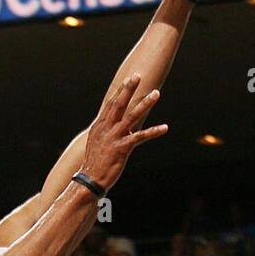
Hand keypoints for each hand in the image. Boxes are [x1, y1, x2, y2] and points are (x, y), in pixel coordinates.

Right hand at [80, 75, 168, 191]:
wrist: (89, 180)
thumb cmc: (94, 165)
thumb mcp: (97, 144)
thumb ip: (105, 133)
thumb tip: (112, 128)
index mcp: (100, 126)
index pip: (111, 104)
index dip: (121, 90)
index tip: (129, 79)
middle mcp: (106, 128)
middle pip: (119, 103)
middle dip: (129, 88)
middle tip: (138, 75)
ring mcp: (115, 137)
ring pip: (132, 116)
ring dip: (145, 103)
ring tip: (156, 93)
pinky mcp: (122, 148)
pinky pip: (140, 137)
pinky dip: (153, 131)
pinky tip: (165, 127)